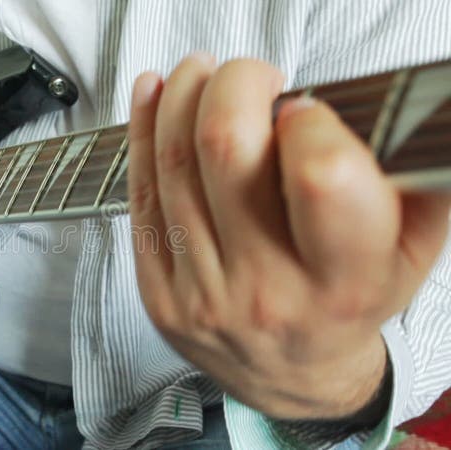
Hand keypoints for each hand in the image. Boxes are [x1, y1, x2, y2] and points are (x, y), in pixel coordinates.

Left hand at [127, 54, 450, 419]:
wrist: (293, 374)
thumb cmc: (349, 303)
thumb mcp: (406, 251)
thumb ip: (406, 181)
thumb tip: (385, 110)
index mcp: (342, 280)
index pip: (320, 177)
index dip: (309, 121)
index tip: (304, 110)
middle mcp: (266, 290)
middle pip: (225, 149)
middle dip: (234, 85)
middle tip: (251, 76)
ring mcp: (202, 292)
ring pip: (174, 163)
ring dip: (183, 96)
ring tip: (201, 73)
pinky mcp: (157, 291)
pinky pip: (140, 195)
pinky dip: (142, 132)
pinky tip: (153, 96)